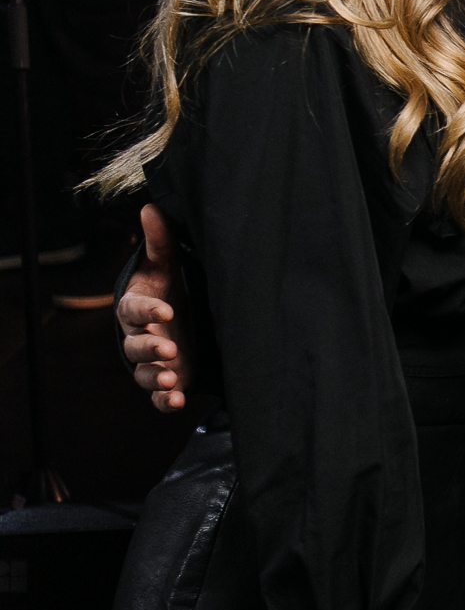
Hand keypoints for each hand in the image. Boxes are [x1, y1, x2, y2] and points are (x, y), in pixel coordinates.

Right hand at [120, 204, 188, 412]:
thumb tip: (151, 208)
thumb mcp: (167, 263)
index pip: (134, 309)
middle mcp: (141, 335)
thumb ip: (160, 240)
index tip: (165, 310)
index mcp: (138, 307)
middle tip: (169, 349)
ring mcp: (153, 359)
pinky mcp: (167, 377)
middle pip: (135, 345)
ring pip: (145, 372)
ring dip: (155, 377)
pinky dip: (166, 401)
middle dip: (150, 348)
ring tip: (171, 379)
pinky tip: (178, 401)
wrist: (185, 313)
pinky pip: (159, 396)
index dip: (147, 311)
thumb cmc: (170, 285)